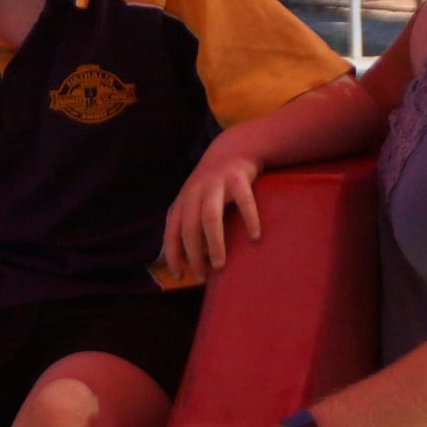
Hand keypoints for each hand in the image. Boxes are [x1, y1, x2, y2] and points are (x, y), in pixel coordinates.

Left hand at [163, 150, 261, 282]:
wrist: (231, 150)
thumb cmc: (211, 186)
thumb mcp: (193, 202)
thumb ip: (187, 224)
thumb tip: (183, 260)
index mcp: (182, 202)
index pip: (171, 231)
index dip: (172, 254)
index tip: (179, 276)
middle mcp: (195, 193)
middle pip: (189, 228)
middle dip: (193, 255)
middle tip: (202, 277)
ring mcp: (215, 185)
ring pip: (210, 217)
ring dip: (214, 243)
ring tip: (220, 265)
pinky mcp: (237, 178)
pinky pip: (243, 201)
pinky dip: (249, 218)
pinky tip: (254, 236)